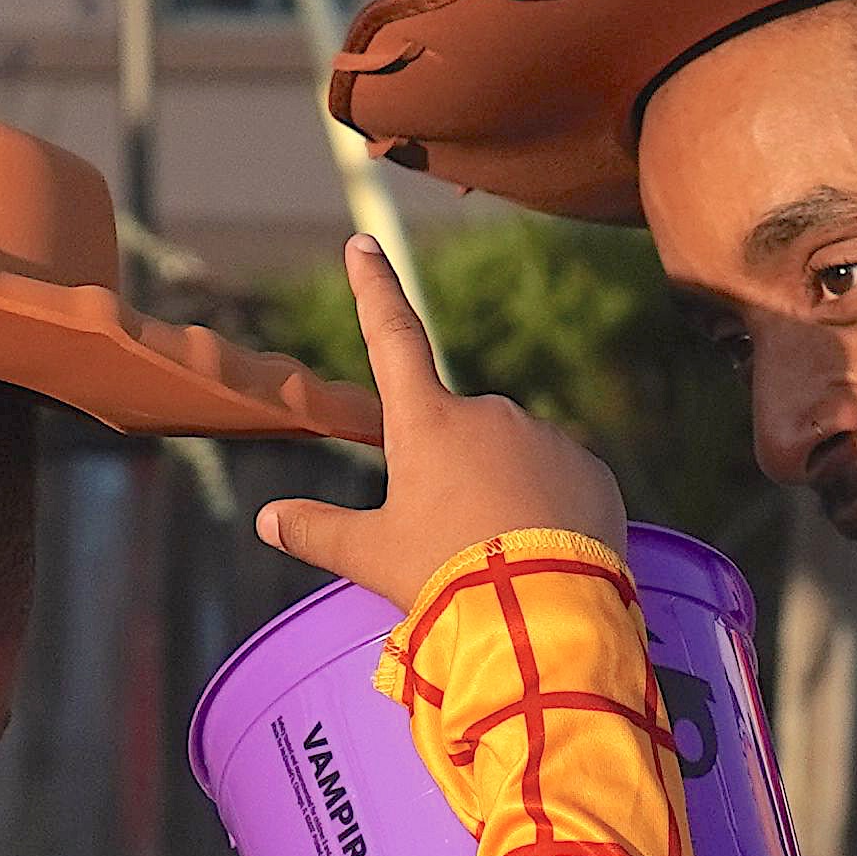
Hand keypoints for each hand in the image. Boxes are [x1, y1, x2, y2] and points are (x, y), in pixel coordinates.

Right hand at [254, 235, 623, 611]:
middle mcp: (488, 412)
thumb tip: (266, 520)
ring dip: (501, 495)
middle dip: (451, 478)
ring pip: (510, 459)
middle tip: (454, 544)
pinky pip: (558, 480)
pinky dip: (547, 509)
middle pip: (455, 434)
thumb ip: (318, 532)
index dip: (373, 288)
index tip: (362, 241)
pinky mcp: (589, 467)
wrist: (542, 614)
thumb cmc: (446, 577)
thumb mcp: (373, 557)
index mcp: (427, 421)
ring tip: (501, 557)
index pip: (392, 337)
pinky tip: (542, 552)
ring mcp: (544, 436)